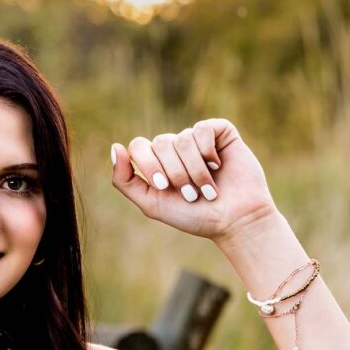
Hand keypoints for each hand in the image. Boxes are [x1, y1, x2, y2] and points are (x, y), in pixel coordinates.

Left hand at [110, 118, 278, 241]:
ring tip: (207, 188)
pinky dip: (208, 151)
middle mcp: (176, 148)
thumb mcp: (152, 203)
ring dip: (194, 170)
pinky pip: (203, 128)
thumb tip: (115, 147)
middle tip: (190, 193)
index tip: (164, 186)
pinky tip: (217, 165)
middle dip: (175, 172)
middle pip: (160, 142)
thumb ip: (126, 180)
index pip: (139, 146)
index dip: (149, 164)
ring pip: (183, 139)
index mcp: (157, 162)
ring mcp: (198, 140)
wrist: (234, 221)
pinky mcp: (221, 133)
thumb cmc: (194, 216)